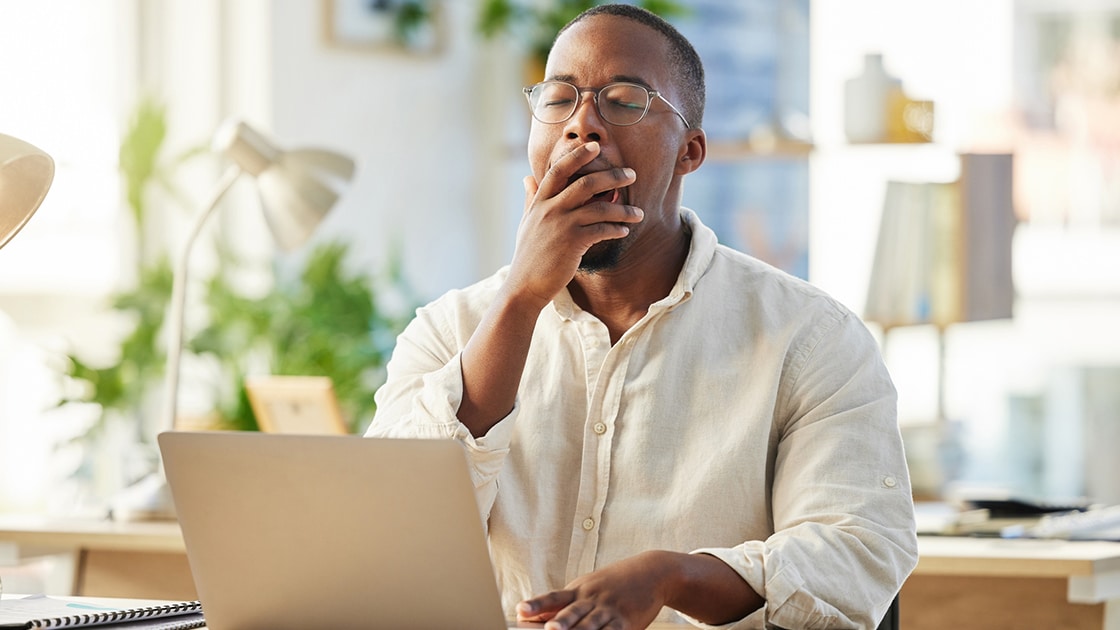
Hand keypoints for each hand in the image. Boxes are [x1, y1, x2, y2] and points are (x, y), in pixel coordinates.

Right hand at [507, 141, 641, 307]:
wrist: (524, 286)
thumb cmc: (528, 255)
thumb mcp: (526, 222)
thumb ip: (530, 198)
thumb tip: (527, 178)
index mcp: (539, 201)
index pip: (559, 170)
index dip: (577, 155)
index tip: (595, 146)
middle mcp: (550, 209)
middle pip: (586, 183)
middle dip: (612, 176)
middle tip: (632, 174)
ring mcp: (561, 225)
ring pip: (600, 208)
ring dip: (623, 209)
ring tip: (638, 213)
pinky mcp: (572, 243)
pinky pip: (601, 230)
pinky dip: (616, 229)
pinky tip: (625, 231)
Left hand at [516, 551, 671, 629]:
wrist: (651, 572)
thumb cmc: (613, 583)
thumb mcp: (587, 587)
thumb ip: (563, 604)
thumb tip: (533, 617)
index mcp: (578, 590)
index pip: (553, 597)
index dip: (536, 604)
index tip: (520, 610)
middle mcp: (592, 599)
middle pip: (573, 612)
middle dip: (560, 622)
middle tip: (549, 629)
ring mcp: (610, 610)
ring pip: (592, 624)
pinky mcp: (627, 621)